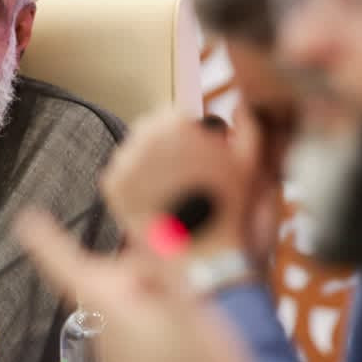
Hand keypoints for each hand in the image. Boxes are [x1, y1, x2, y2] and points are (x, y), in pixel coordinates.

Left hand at [15, 209, 278, 361]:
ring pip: (123, 306)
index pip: (65, 268)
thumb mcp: (191, 299)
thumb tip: (148, 230)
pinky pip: (135, 331)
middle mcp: (106, 336)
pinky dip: (155, 322)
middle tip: (174, 279)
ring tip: (187, 311)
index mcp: (112, 311)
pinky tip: (185, 335)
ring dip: (149, 296)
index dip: (46, 240)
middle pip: (106, 282)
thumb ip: (164, 261)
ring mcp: (118, 359)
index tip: (29, 219)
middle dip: (136, 271)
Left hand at [100, 108, 260, 250]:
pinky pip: (120, 177)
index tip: (194, 153)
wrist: (203, 255)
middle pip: (150, 132)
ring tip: (170, 190)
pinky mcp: (112, 188)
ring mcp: (125, 163)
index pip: (171, 115)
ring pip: (134, 154)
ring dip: (149, 166)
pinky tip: (154, 202)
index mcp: (174, 124)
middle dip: (166, 148)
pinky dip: (134, 187)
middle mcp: (144, 138)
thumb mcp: (250, 160)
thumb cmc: (229, 208)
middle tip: (183, 174)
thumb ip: (248, 123)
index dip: (186, 134)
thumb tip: (241, 107)